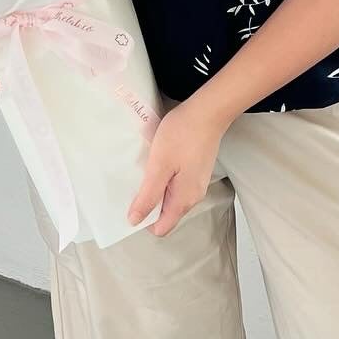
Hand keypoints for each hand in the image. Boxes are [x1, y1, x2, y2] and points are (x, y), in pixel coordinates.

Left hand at [127, 98, 227, 237]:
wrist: (208, 111)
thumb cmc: (182, 135)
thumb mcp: (159, 165)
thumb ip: (148, 195)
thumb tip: (135, 221)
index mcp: (184, 200)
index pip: (161, 228)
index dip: (144, 220)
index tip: (131, 202)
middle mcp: (193, 197)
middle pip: (165, 213)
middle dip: (148, 203)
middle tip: (135, 181)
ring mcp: (197, 183)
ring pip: (170, 197)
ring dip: (155, 188)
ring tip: (144, 169)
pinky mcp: (196, 171)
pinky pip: (176, 184)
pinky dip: (164, 177)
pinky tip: (158, 161)